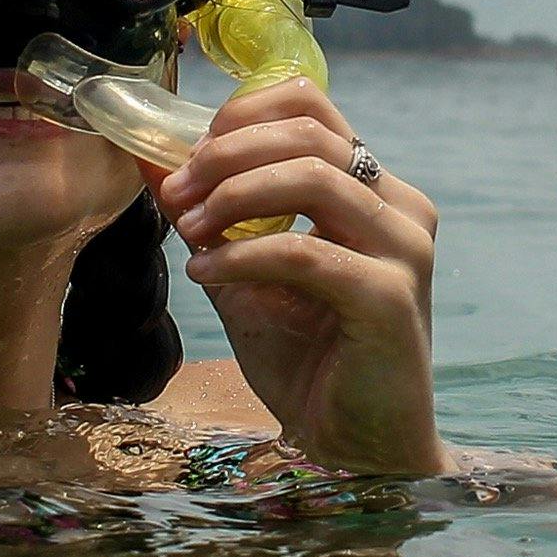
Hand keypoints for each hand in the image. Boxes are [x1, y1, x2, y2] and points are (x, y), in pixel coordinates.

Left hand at [154, 75, 445, 476]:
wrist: (356, 450)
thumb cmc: (309, 363)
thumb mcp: (245, 275)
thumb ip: (213, 219)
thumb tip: (153, 163)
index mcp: (374, 191)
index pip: (313, 106)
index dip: (242, 115)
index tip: (190, 157)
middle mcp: (400, 207)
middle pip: (308, 134)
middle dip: (225, 156)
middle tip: (176, 195)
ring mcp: (403, 249)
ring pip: (313, 177)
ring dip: (232, 197)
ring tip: (188, 231)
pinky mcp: (390, 296)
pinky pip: (304, 251)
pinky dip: (243, 256)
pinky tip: (206, 272)